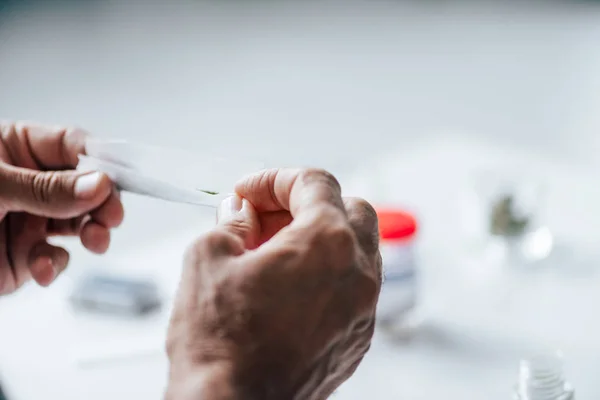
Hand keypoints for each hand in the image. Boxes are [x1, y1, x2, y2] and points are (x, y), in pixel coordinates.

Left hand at [0, 121, 123, 293]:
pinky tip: (42, 267)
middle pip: (86, 188)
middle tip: (112, 217)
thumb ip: (46, 188)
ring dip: (90, 234)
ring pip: (78, 224)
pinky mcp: (24, 256)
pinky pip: (55, 258)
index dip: (101, 161)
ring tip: (95, 241)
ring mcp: (30, 220)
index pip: (74, 147)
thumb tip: (100, 184)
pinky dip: (54, 265)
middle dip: (103, 203)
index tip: (121, 178)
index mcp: (17, 149)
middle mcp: (31, 185)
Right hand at [166, 168, 380, 399]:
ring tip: (272, 254)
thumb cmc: (219, 343)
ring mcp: (363, 310)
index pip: (315, 183)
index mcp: (327, 244)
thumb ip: (230, 223)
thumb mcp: (207, 259)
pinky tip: (286, 288)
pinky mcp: (357, 339)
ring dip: (320, 239)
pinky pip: (352, 289)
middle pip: (350, 210)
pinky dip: (327, 275)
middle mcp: (357, 274)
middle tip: (265, 219)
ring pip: (357, 250)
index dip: (275, 179)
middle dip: (307, 205)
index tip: (249, 193)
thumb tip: (240, 215)